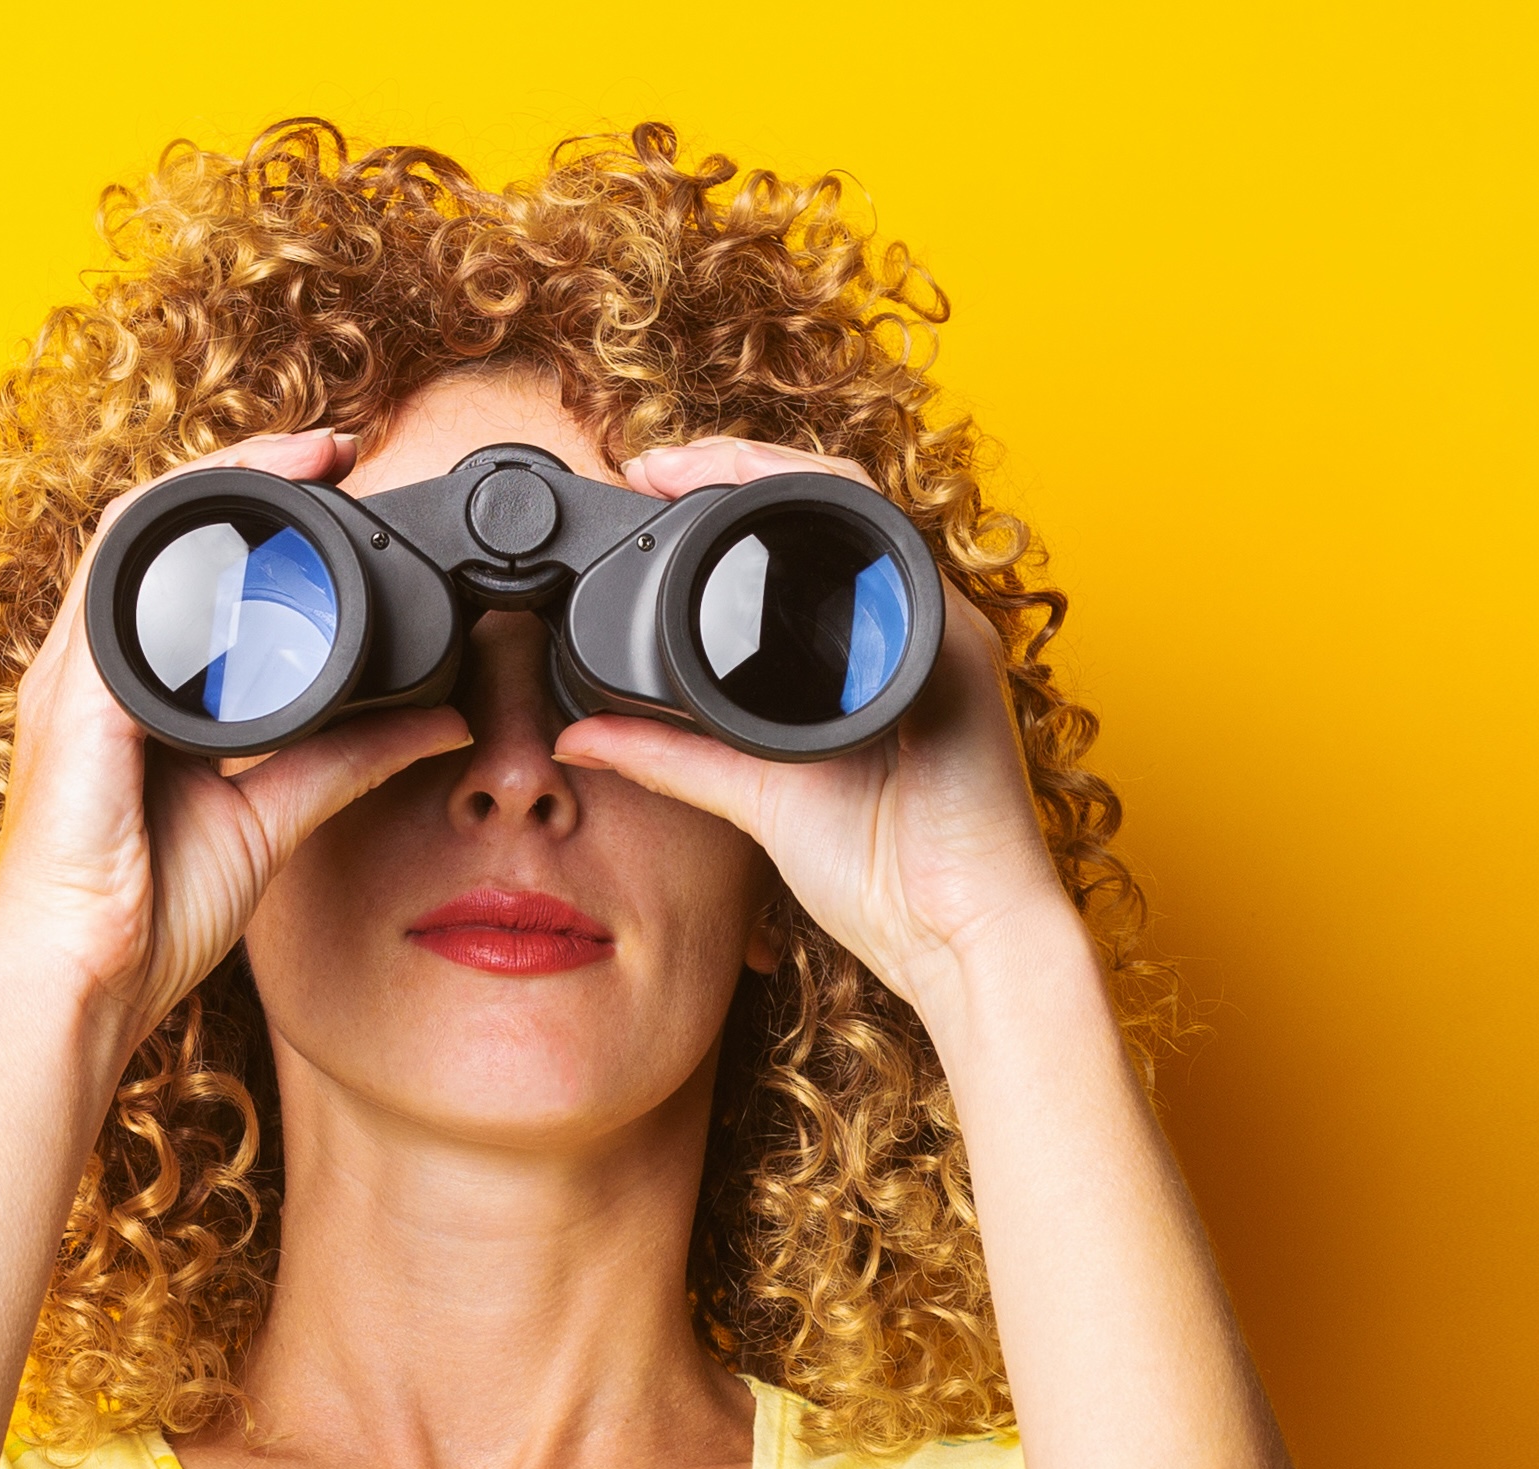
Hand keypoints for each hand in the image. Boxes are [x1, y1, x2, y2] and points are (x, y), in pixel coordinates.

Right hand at [0, 430, 471, 1050]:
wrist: (84, 985)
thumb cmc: (148, 917)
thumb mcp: (274, 819)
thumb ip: (348, 759)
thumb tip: (441, 721)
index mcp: (133, 695)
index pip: (189, 568)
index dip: (261, 512)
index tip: (343, 481)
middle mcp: (95, 673)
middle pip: (160, 528)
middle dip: (247, 470)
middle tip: (338, 444)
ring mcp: (75, 683)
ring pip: (136, 535)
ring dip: (220, 482)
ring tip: (306, 455)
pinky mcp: (77, 707)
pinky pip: (121, 596)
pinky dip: (181, 545)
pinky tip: (244, 523)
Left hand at [552, 438, 1077, 1012]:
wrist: (959, 936)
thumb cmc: (881, 874)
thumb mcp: (752, 796)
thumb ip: (669, 757)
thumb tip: (578, 737)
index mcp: (861, 653)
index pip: (793, 546)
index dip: (721, 500)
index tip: (643, 487)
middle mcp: (904, 628)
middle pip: (828, 508)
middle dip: (740, 467)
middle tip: (654, 463)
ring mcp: (938, 632)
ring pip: (864, 511)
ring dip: (777, 475)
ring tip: (693, 465)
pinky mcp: (958, 653)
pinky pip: (900, 560)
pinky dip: (836, 523)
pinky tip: (774, 510)